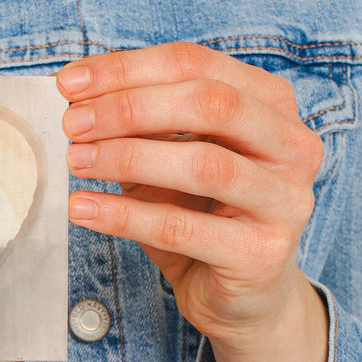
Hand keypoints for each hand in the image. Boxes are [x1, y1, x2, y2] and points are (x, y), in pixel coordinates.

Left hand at [57, 42, 327, 361]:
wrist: (241, 297)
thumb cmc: (201, 214)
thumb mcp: (170, 156)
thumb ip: (142, 122)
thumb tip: (79, 95)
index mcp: (271, 104)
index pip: (197, 64)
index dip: (128, 69)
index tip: (70, 83)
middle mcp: (292, 146)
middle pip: (210, 104)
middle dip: (130, 108)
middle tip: (73, 124)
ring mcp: (285, 202)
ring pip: (203, 165)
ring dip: (128, 158)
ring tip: (75, 161)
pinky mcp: (262, 255)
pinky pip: (183, 228)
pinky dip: (125, 215)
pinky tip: (84, 207)